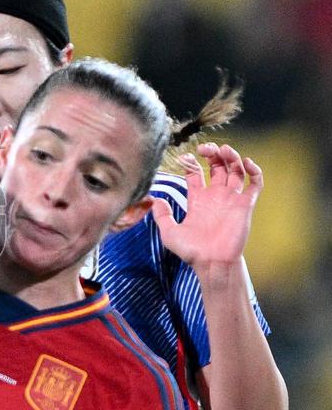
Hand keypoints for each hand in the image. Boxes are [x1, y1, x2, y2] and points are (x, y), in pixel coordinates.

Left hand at [152, 143, 262, 267]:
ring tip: (224, 150)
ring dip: (232, 157)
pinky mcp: (245, 204)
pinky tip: (246, 163)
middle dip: (213, 153)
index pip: (196, 174)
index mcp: (198, 199)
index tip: (186, 156)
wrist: (211, 262)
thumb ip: (161, 215)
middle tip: (206, 147)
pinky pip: (255, 184)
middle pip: (217, 167)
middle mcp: (215, 196)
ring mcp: (231, 199)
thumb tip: (154, 199)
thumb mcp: (168, 232)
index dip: (192, 163)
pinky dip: (254, 171)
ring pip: (236, 170)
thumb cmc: (191, 251)